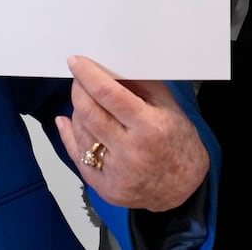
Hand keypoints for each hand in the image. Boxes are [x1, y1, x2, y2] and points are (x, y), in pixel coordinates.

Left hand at [54, 55, 208, 212]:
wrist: (183, 186)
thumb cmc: (177, 141)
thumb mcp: (169, 106)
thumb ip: (141, 84)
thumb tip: (110, 66)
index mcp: (149, 127)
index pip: (108, 94)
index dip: (88, 75)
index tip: (76, 62)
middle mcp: (131, 152)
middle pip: (89, 113)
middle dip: (78, 91)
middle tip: (78, 80)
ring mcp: (116, 173)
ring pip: (81, 134)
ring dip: (78, 113)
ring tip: (85, 103)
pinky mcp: (106, 188)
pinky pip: (78, 157)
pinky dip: (71, 136)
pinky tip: (68, 122)